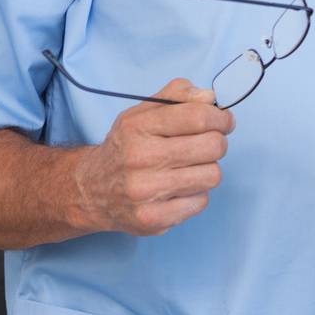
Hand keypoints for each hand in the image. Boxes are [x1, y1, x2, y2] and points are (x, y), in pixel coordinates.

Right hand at [71, 78, 234, 235]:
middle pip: (213, 146)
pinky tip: (179, 189)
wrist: (90, 190)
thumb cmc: (126, 147)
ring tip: (189, 168)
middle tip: (206, 145)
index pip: (198, 117)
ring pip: (212, 175)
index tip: (223, 122)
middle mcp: (140, 158)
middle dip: (217, 143)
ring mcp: (146, 191)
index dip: (221, 118)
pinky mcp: (153, 219)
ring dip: (207, 169)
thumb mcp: (142, 112)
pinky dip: (196, 194)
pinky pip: (201, 202)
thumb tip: (209, 97)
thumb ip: (177, 95)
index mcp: (139, 126)